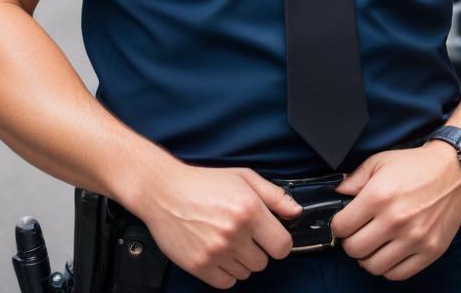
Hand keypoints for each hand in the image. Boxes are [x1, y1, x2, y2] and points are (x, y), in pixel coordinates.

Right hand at [137, 162, 300, 288]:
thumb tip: (296, 212)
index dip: (279, 242)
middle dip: (257, 249)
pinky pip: (226, 283)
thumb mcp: (244, 178)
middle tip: (243, 234)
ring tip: (226, 239)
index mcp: (249, 209)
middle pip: (264, 262)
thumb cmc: (205, 183)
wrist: (164, 192)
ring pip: (246, 273)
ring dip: (240, 260)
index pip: (282, 246)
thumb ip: (275, 195)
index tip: (270, 236)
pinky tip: (218, 252)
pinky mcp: (200, 265)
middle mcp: (234, 232)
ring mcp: (216, 251)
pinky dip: (225, 271)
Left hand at [331, 143, 460, 280]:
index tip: (344, 223)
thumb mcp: (379, 161)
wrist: (452, 170)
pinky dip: (388, 268)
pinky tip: (389, 253)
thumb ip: (354, 179)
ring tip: (372, 245)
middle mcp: (395, 220)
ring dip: (368, 258)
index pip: (342, 227)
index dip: (338, 226)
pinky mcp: (430, 251)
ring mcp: (414, 238)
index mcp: (378, 196)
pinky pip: (399, 274)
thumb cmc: (414, 165)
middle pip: (355, 250)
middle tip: (357, 234)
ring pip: (374, 267)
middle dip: (350, 243)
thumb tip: (337, 193)